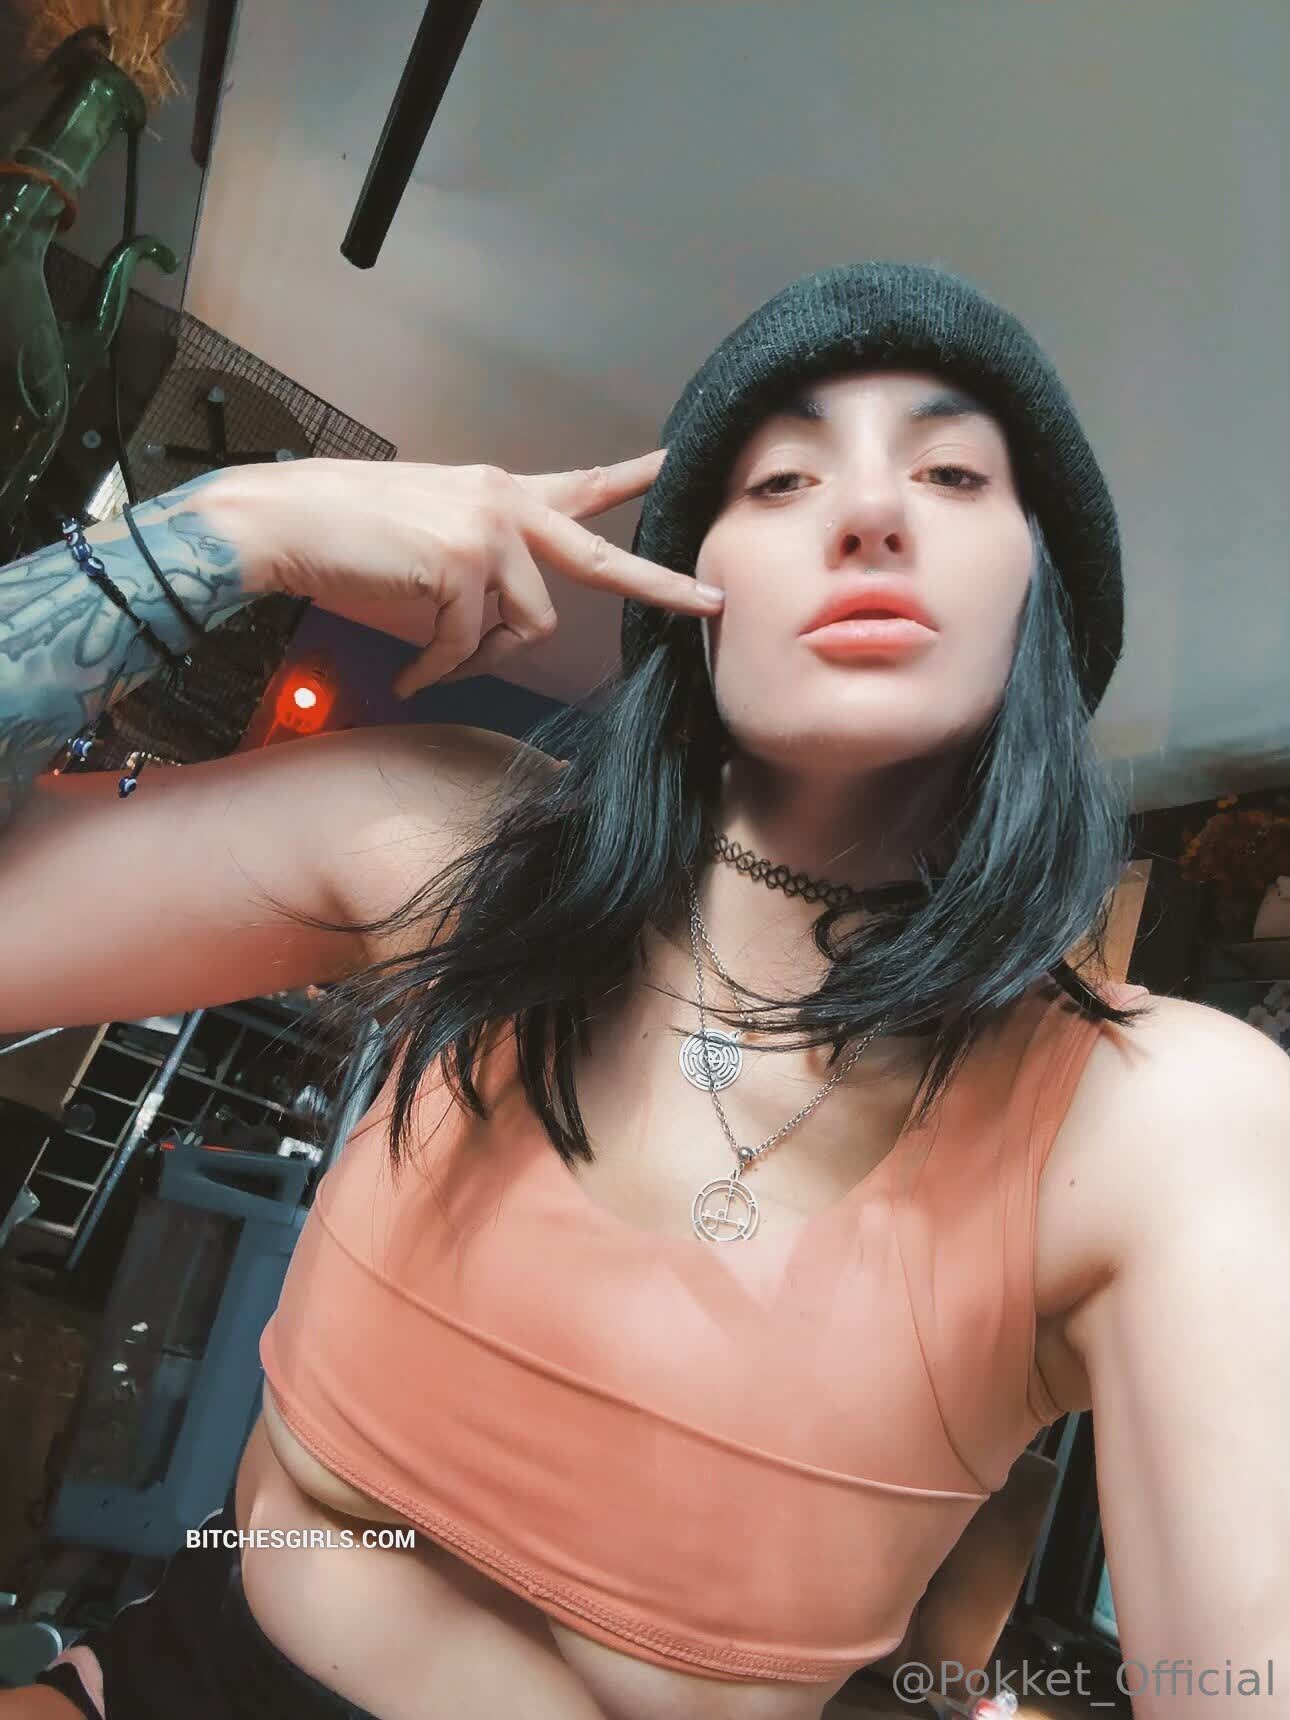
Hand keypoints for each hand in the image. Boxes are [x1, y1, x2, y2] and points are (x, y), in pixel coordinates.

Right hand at [201, 450, 722, 698]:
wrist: (278, 521)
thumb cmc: (343, 533)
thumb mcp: (430, 536)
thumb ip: (485, 566)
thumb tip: (509, 631)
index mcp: (497, 491)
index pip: (579, 486)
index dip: (630, 480)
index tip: (676, 466)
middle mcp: (502, 501)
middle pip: (599, 558)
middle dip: (661, 586)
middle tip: (711, 603)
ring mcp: (487, 530)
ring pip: (525, 626)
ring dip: (481, 655)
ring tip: (433, 656)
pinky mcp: (463, 565)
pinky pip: (470, 646)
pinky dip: (438, 668)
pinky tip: (410, 669)